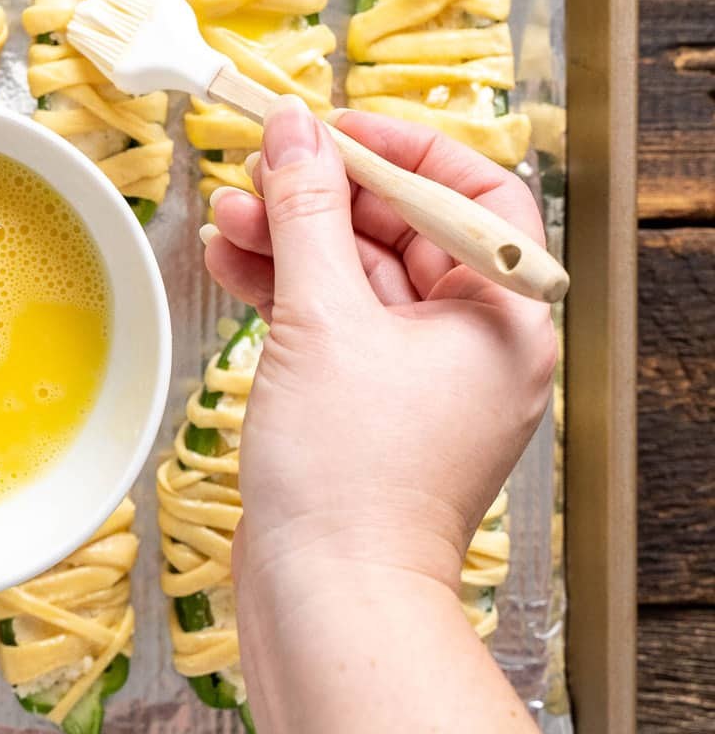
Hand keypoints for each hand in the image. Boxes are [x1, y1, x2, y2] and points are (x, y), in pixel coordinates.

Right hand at [201, 100, 556, 609]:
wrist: (331, 603)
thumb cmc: (351, 477)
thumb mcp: (322, 318)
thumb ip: (305, 211)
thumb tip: (294, 131)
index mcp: (504, 316)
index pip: (476, 192)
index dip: (402, 149)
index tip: (331, 130)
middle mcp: (477, 345)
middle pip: (408, 229)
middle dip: (326, 195)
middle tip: (259, 170)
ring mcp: (423, 381)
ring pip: (362, 275)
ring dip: (293, 239)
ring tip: (228, 216)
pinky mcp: (373, 410)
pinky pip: (337, 324)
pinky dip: (287, 291)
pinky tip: (232, 262)